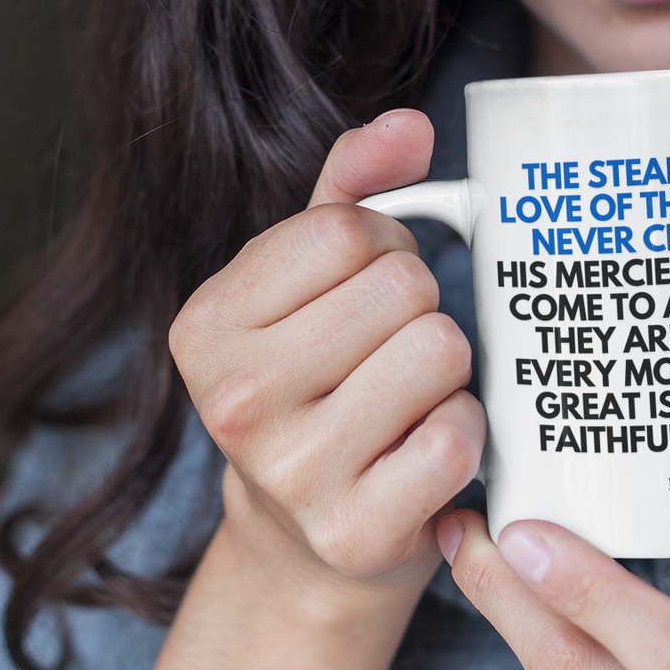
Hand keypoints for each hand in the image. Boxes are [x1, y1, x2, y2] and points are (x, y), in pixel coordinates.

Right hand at [169, 109, 484, 606]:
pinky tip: (424, 450)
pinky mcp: (355, 531)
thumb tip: (410, 125)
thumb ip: (352, 188)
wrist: (305, 544)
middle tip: (392, 353)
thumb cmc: (317, 385)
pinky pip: (458, 435)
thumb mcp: (308, 281)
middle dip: (420, 308)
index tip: (367, 291)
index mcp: (206, 325)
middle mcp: (235, 400)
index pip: (348, 229)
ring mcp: (292, 473)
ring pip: (439, 351)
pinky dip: (463, 433)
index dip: (386, 247)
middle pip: (402, 287)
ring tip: (410, 398)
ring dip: (447, 370)